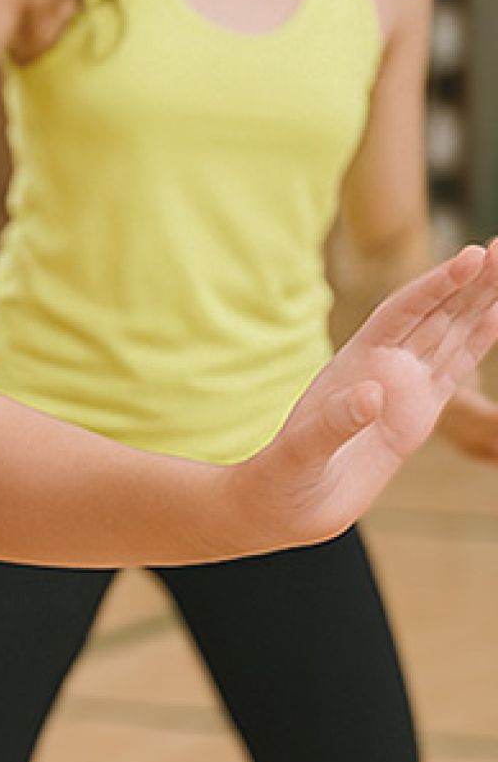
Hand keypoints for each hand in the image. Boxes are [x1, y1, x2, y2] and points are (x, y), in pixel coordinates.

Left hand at [231, 245, 497, 543]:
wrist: (285, 505)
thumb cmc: (283, 479)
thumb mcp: (301, 454)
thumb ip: (333, 425)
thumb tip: (372, 395)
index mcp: (355, 365)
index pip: (403, 313)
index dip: (435, 286)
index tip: (468, 257)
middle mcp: (382, 367)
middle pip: (433, 314)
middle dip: (468, 281)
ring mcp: (403, 388)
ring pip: (450, 334)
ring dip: (479, 302)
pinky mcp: (417, 412)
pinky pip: (455, 369)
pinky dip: (478, 341)